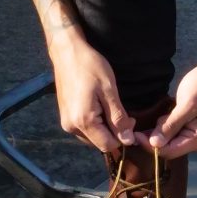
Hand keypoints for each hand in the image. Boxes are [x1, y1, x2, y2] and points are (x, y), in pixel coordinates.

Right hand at [50, 36, 133, 155]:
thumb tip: (128, 141)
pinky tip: (98, 105)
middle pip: (100, 142)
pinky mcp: (65, 116)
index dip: (123, 137)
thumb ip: (118, 118)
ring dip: (104, 127)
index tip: (131, 119)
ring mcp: (66, 122)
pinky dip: (95, 122)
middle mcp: (71, 127)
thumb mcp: (109, 90)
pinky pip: (84, 128)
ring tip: (109, 105)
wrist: (67, 52)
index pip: (108, 146)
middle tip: (122, 110)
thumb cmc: (90, 67)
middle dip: (114, 132)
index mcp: (83, 121)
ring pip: (93, 136)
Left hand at [150, 53, 196, 158]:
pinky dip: (163, 125)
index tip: (135, 134)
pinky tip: (162, 114)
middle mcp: (195, 142)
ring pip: (167, 140)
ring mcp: (191, 134)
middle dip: (153, 138)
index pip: (169, 151)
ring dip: (158, 130)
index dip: (151, 146)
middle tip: (142, 123)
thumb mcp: (186, 105)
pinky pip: (170, 132)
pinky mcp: (186, 127)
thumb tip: (154, 144)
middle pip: (167, 148)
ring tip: (158, 114)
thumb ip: (171, 126)